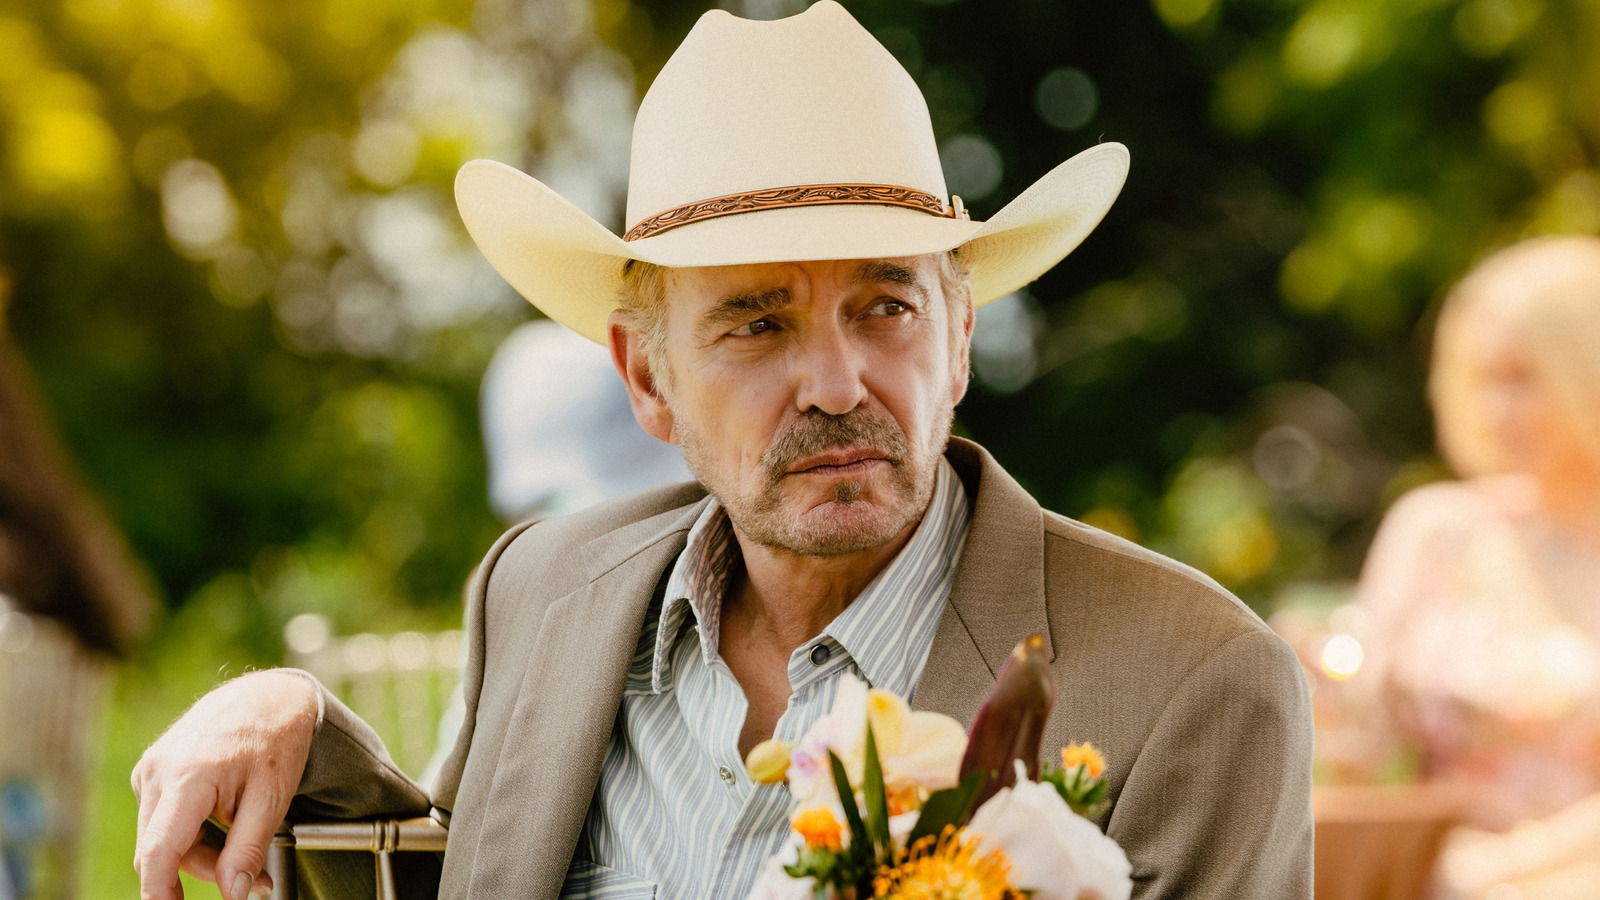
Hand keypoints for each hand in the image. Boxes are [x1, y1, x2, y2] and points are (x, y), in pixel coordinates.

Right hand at [132, 670, 319, 899]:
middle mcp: (158, 771)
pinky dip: (190, 830)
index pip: (159, 850)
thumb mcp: (273, 797)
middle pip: (163, 851)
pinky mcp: (150, 771)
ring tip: (243, 833)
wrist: (267, 697)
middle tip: (253, 875)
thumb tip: (233, 893)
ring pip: (161, 838)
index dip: (158, 891)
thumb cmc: (275, 740)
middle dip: (204, 869)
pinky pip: (161, 819)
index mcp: (188, 777)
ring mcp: (150, 769)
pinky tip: (222, 814)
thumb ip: (249, 848)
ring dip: (198, 851)